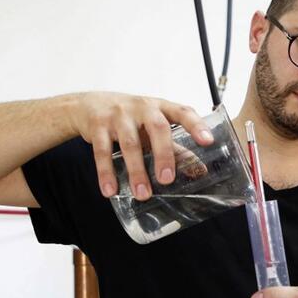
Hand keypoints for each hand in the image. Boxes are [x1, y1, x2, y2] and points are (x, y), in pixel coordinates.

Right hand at [68, 92, 213, 198]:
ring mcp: (118, 115)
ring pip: (129, 143)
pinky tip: (110, 190)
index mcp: (161, 107)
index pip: (183, 112)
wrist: (89, 104)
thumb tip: (200, 171)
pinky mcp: (98, 126)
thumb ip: (177, 148)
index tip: (208, 141)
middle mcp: (142, 108)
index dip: (196, 125)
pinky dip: (106, 172)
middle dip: (163, 155)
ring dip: (136, 171)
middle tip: (167, 180)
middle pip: (157, 128)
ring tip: (142, 193)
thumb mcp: (154, 128)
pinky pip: (102, 151)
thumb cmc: (131, 117)